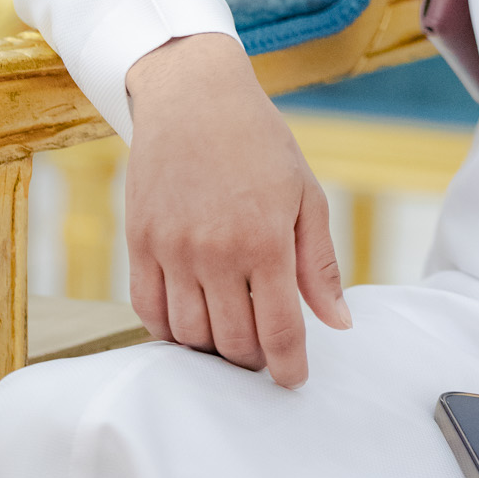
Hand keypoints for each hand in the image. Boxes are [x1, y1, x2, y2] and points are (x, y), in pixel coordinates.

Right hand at [125, 32, 348, 386]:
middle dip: (252, 361)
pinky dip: (170, 331)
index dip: (288, 367)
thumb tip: (338, 323)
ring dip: (212, 349)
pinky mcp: (139, 243)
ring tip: (230, 337)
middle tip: (264, 354)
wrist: (194, 97)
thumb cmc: (259, 144)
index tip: (294, 380)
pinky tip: (191, 322)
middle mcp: (216, 252)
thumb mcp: (305, 194)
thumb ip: (319, 264)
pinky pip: (149, 312)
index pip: (279, 332)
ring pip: (189, 336)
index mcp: (266, 240)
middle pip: (232, 343)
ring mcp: (172, 250)